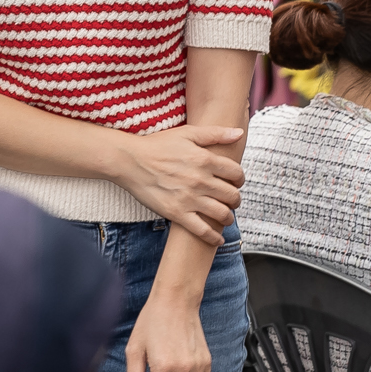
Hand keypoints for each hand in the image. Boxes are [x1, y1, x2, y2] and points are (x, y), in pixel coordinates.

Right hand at [114, 125, 247, 242]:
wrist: (130, 161)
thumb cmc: (157, 145)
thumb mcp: (187, 133)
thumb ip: (215, 133)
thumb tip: (239, 133)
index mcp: (205, 159)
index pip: (236, 173)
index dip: (240, 179)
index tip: (236, 182)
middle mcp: (200, 180)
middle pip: (232, 195)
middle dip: (236, 199)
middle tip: (232, 200)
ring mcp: (189, 198)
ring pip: (222, 214)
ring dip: (228, 217)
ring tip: (225, 216)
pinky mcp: (177, 213)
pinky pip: (202, 230)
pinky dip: (213, 238)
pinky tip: (217, 239)